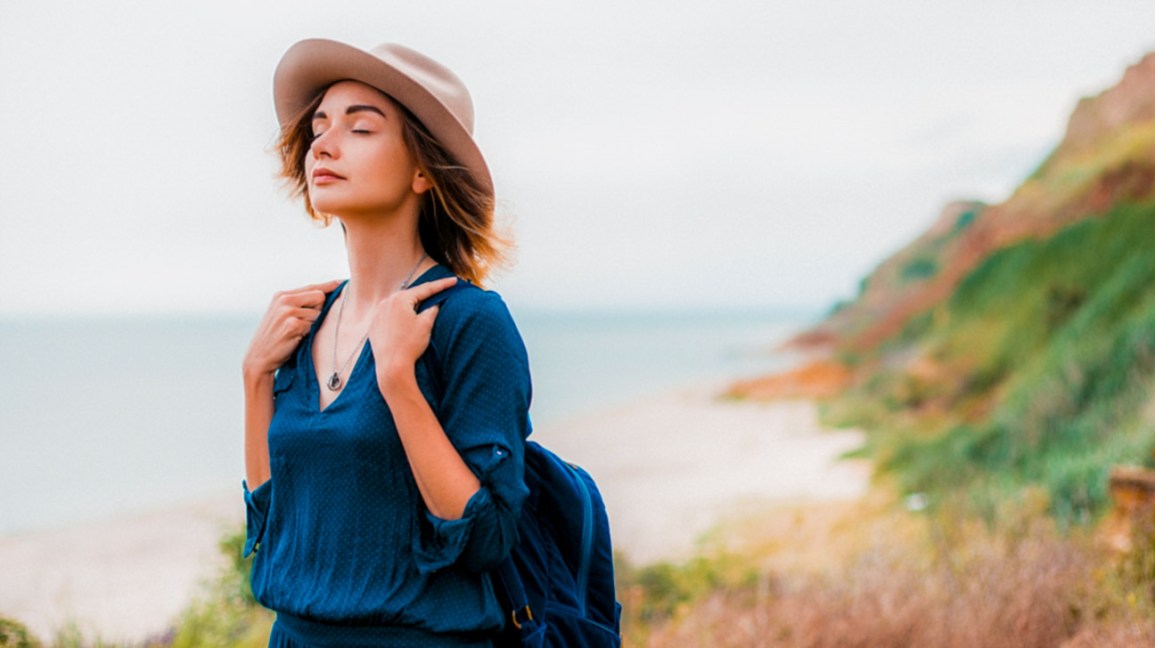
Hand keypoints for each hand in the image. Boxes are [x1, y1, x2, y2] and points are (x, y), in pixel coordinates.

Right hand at [243, 280, 340, 377]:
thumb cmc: (276, 338)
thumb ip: (299, 304)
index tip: (343, 283)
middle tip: (306, 324)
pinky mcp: (293, 324)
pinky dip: (309, 333)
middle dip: (319, 310)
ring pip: (318, 313)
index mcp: (282, 295)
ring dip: (313, 325)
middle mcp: (284, 299)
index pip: (312, 287)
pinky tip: (295, 339)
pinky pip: (314, 325)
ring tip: (297, 333)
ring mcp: (288, 311)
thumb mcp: (282, 315)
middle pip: (319, 296)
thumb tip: (325, 296)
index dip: (329, 286)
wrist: (259, 358)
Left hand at [370, 276, 457, 393]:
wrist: (391, 366)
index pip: (425, 289)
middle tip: (438, 291)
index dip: (441, 285)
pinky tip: (405, 321)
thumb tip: (434, 304)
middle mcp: (386, 302)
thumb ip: (432, 309)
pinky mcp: (374, 326)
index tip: (453, 281)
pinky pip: (389, 316)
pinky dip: (399, 316)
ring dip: (410, 305)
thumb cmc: (410, 344)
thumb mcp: (426, 324)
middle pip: (410, 295)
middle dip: (424, 294)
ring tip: (422, 306)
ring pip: (398, 305)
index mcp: (400, 299)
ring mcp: (378, 314)